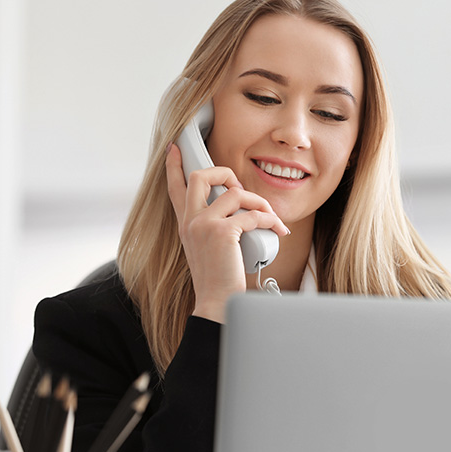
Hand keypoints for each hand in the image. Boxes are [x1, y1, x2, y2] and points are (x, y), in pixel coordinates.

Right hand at [165, 143, 288, 322]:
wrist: (217, 302)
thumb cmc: (219, 279)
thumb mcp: (209, 248)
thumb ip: (215, 226)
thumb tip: (237, 206)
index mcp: (185, 224)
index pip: (174, 188)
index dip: (174, 166)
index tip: (174, 149)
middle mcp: (190, 221)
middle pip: (200, 176)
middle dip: (225, 173)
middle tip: (241, 188)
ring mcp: (204, 225)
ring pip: (235, 193)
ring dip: (259, 203)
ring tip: (270, 218)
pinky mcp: (222, 232)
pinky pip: (253, 214)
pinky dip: (270, 220)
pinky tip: (277, 230)